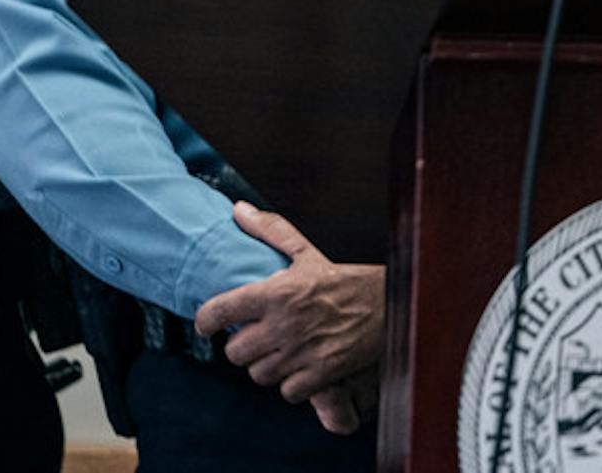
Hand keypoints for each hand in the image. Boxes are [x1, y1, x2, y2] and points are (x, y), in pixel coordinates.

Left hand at [195, 202, 384, 424]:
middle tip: (264, 336)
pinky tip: (305, 366)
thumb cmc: (346, 280)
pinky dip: (294, 384)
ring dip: (270, 366)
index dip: (206, 321)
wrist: (394, 303)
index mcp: (278, 292)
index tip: (209, 324)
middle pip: (235, 353)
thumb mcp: (308, 253)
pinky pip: (287, 391)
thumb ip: (270, 231)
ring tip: (286, 351)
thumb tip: (238, 209)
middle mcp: (286, 323)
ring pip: (259, 374)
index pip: (218, 312)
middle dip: (247, 346)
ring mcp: (303, 351)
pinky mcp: (322, 374)